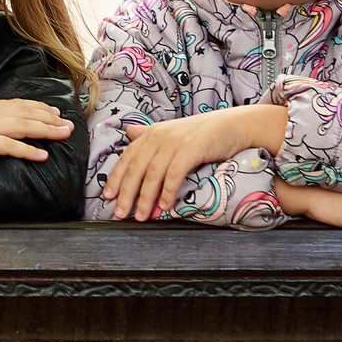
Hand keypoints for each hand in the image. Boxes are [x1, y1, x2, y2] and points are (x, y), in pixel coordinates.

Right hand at [0, 99, 73, 163]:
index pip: (15, 105)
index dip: (37, 108)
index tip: (54, 111)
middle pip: (24, 113)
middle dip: (49, 118)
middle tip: (70, 123)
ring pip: (22, 125)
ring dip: (46, 130)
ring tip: (65, 135)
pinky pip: (6, 146)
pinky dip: (27, 150)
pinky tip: (42, 156)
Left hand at [104, 103, 287, 221]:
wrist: (234, 124)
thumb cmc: (204, 132)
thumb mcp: (173, 131)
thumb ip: (150, 135)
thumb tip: (129, 132)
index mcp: (152, 133)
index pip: (127, 158)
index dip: (116, 178)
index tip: (107, 196)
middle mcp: (159, 136)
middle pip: (136, 168)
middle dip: (126, 193)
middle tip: (120, 213)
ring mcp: (175, 142)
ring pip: (152, 174)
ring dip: (145, 198)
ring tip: (141, 216)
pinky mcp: (191, 149)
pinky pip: (174, 175)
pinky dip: (168, 192)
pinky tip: (165, 206)